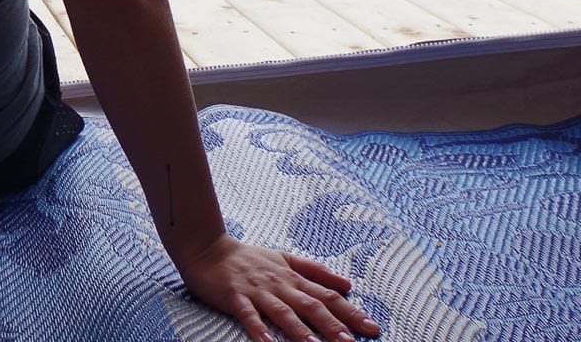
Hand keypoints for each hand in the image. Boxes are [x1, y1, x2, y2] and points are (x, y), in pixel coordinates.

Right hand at [174, 233, 380, 341]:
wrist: (208, 248)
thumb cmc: (249, 258)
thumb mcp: (286, 259)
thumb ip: (316, 271)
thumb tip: (347, 285)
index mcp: (293, 277)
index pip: (327, 296)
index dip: (350, 312)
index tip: (372, 328)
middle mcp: (280, 285)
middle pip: (311, 306)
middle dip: (333, 326)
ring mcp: (258, 291)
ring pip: (284, 313)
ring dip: (302, 332)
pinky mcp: (235, 297)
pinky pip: (249, 316)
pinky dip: (260, 330)